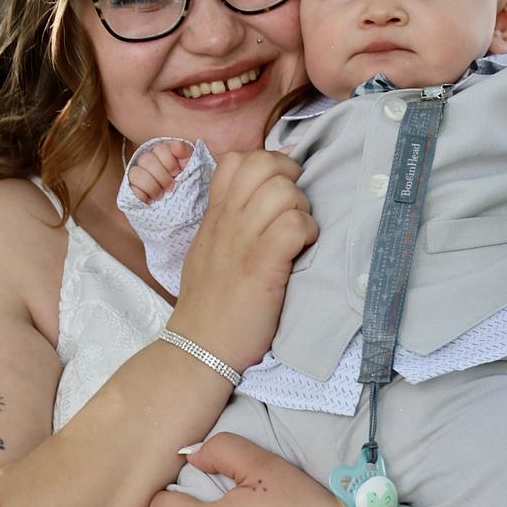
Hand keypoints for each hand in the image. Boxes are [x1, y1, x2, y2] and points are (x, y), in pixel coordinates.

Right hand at [127, 139, 192, 201]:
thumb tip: (176, 146)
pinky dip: (140, 195)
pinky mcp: (132, 190)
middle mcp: (150, 162)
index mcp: (165, 154)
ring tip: (161, 196)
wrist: (185, 207)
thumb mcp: (193, 169)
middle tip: (171, 187)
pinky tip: (149, 200)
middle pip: (146, 159)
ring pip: (135, 173)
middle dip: (161, 176)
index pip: (160, 149)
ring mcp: (139, 175)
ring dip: (151, 186)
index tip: (177, 172)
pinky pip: (130, 188)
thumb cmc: (189, 186)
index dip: (169, 161)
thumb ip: (186, 154)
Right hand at [173, 149, 317, 371]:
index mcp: (215, 216)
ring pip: (282, 191)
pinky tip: (303, 249)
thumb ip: (228, 223)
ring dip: (301, 208)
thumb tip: (256, 202)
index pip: (236, 160)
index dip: (268, 163)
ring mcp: (242, 242)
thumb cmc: (210, 304)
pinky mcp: (262, 268)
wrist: (199, 346)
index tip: (280, 189)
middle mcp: (226, 222)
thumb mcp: (208, 251)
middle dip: (290, 180)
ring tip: (300, 234)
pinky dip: (307, 232)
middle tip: (295, 210)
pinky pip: (293, 225)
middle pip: (262, 164)